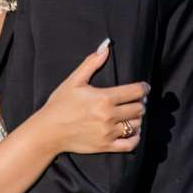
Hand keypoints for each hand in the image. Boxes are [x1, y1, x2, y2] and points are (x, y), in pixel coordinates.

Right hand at [37, 41, 149, 156]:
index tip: (144, 88)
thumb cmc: (59, 104)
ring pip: (136, 125)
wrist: (48, 131)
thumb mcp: (74, 81)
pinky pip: (130, 144)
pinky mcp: (105, 146)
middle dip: (140, 103)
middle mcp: (108, 116)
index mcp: (104, 98)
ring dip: (137, 119)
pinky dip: (136, 138)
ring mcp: (108, 133)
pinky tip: (132, 132)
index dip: (144, 88)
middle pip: (139, 108)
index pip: (136, 92)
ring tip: (130, 114)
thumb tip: (106, 46)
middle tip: (135, 101)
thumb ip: (91, 63)